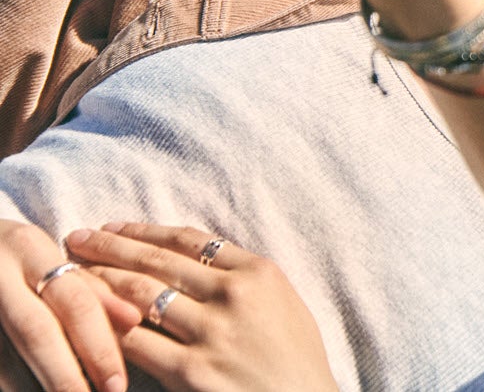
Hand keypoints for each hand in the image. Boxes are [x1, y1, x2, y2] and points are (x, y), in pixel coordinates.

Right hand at [0, 220, 137, 391]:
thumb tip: (134, 319)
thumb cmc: (19, 255)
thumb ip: (93, 287)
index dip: (99, 347)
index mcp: (30, 249)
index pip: (75, 303)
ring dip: (40, 383)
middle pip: (37, 334)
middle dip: (68, 376)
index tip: (119, 384)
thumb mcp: (53, 259)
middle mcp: (1, 275)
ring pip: (6, 357)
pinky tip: (36, 391)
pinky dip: (14, 382)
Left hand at [67, 226, 337, 391]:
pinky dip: (108, 330)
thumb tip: (199, 263)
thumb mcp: (284, 305)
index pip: (191, 240)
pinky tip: (86, 323)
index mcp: (259, 272)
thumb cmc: (296, 361)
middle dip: (111, 246)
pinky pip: (137, 343)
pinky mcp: (191, 372)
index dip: (146, 231)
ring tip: (72, 275)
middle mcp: (234, 295)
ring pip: (140, 295)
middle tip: (77, 238)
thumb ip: (245, 281)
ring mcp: (212, 333)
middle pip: (158, 261)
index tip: (116, 226)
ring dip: (101, 281)